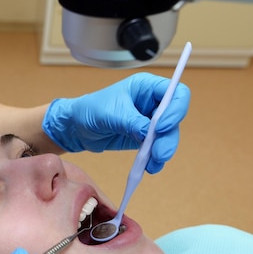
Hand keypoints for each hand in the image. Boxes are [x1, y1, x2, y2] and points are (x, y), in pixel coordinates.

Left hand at [42, 72, 190, 172]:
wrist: (76, 128)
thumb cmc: (90, 110)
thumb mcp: (111, 113)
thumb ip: (132, 122)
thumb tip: (150, 133)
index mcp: (146, 87)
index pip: (176, 93)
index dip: (176, 110)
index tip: (162, 127)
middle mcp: (151, 103)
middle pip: (174, 119)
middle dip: (169, 137)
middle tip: (160, 153)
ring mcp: (148, 121)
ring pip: (167, 136)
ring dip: (163, 151)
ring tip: (153, 164)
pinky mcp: (143, 137)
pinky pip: (156, 148)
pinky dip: (155, 159)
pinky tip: (149, 167)